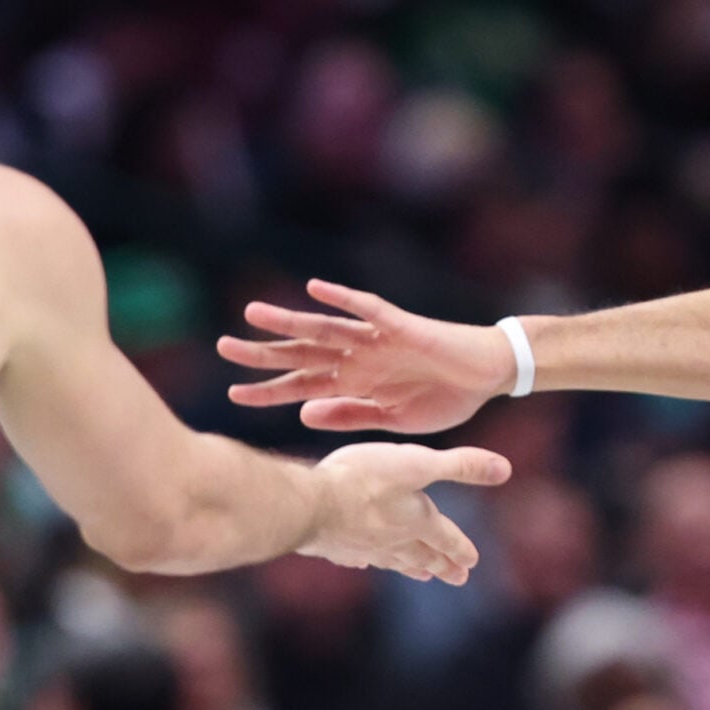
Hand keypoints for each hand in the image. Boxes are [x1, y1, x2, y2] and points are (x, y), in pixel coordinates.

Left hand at [219, 281, 516, 433]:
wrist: (487, 376)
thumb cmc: (444, 398)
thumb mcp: (392, 421)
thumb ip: (350, 415)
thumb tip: (302, 414)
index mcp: (354, 384)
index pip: (301, 386)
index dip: (268, 391)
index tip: (232, 394)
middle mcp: (356, 358)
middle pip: (301, 354)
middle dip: (263, 353)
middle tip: (222, 348)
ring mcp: (375, 339)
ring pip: (323, 328)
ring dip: (289, 321)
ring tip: (252, 314)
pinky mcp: (399, 325)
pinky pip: (366, 309)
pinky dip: (342, 298)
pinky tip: (315, 288)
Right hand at [298, 442, 511, 581]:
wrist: (312, 503)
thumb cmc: (365, 479)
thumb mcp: (418, 463)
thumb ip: (460, 466)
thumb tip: (503, 469)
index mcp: (418, 521)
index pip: (447, 538)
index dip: (461, 548)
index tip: (472, 562)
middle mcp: (394, 539)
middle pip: (424, 555)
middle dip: (441, 566)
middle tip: (458, 579)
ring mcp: (364, 546)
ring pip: (393, 560)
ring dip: (410, 567)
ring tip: (420, 575)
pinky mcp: (336, 546)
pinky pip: (358, 557)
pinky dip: (366, 560)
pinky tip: (364, 561)